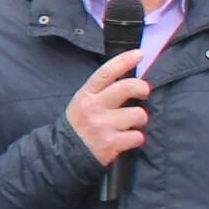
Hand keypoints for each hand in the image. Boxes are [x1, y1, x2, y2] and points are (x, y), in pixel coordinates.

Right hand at [64, 49, 149, 166]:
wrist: (64, 155)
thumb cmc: (79, 125)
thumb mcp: (83, 102)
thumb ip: (102, 91)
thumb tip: (130, 80)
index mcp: (86, 95)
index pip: (107, 72)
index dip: (124, 60)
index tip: (139, 54)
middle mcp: (94, 108)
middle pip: (128, 87)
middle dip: (142, 88)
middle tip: (144, 92)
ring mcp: (102, 126)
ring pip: (138, 114)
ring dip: (139, 120)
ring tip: (130, 124)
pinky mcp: (111, 144)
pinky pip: (137, 136)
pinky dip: (135, 138)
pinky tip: (127, 139)